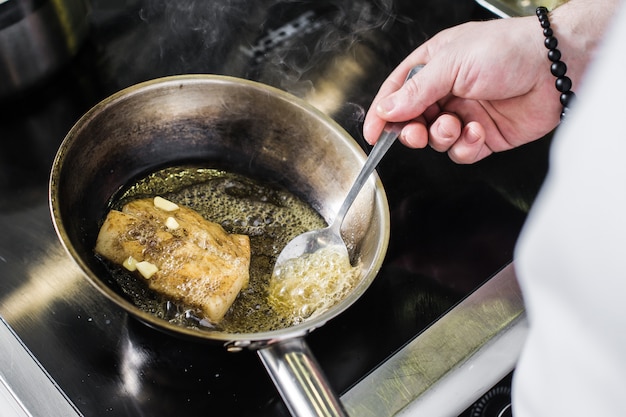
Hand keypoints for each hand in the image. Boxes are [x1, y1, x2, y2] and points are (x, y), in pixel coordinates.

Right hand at [363, 16, 561, 163]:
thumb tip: (386, 110)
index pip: (396, 93)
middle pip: (412, 121)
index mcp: (433, 66)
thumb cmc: (507, 50)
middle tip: (417, 132)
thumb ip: (415, 92)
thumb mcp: (452, 64)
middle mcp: (446, 91)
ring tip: (457, 124)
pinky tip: (477, 132)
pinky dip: (465, 147)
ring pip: (435, 140)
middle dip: (412, 131)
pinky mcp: (483, 135)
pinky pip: (461, 152)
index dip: (382, 114)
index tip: (372, 133)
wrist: (556, 67)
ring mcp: (464, 114)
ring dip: (442, 136)